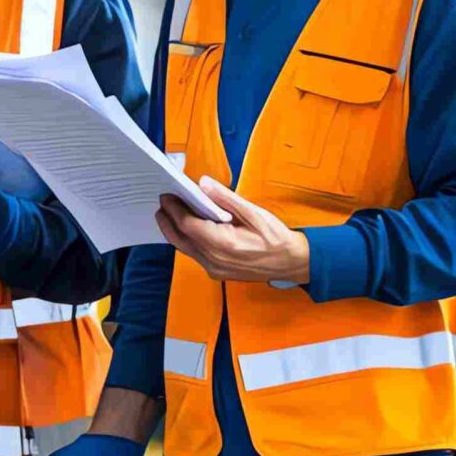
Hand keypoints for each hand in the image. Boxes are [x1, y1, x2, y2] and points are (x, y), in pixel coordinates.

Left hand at [155, 176, 309, 284]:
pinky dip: (187, 240)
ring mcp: (214, 269)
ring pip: (184, 248)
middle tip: (163, 202)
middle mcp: (214, 260)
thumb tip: (203, 183)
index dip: (173, 208)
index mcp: (223, 243)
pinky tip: (188, 228)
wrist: (292, 263)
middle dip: (167, 220)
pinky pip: (194, 254)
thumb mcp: (254, 212)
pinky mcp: (216, 272)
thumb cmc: (276, 238)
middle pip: (179, 238)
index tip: (167, 194)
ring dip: (175, 230)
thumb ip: (226, 198)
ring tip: (171, 212)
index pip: (187, 224)